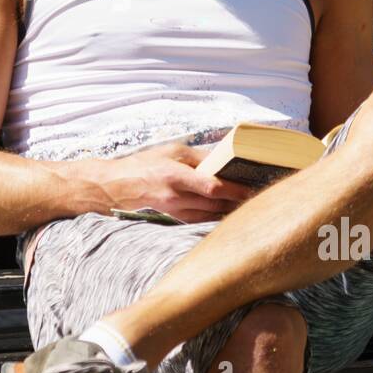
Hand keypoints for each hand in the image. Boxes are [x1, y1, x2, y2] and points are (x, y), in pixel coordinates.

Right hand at [95, 142, 255, 223]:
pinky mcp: (174, 221)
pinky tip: (227, 211)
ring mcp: (175, 213)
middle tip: (256, 195)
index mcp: (175, 176)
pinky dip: (216, 217)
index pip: (212, 187)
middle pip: (216, 205)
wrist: (116, 188)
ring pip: (211, 216)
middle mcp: (176, 198)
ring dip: (229, 211)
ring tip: (246, 203)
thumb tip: (223, 160)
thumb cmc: (143, 165)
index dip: (235, 190)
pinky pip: (201, 221)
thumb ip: (198, 157)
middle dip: (238, 201)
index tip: (252, 187)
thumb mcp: (170, 151)